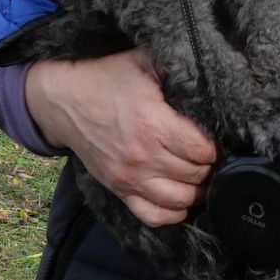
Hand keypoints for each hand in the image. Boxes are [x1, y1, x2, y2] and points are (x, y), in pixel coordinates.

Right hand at [25, 48, 216, 226]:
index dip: (215, 148)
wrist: (62, 102)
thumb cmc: (105, 79)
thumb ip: (176, 74)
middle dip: (210, 168)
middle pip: (194, 176)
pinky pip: (152, 215)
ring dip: (197, 192)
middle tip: (213, 159)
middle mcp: (142, 155)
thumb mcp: (144, 63)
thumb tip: (206, 84)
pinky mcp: (118, 189)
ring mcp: (129, 177)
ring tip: (202, 179)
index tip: (216, 142)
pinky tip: (181, 201)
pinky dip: (172, 214)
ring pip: (179, 200)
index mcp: (152, 123)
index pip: (201, 150)